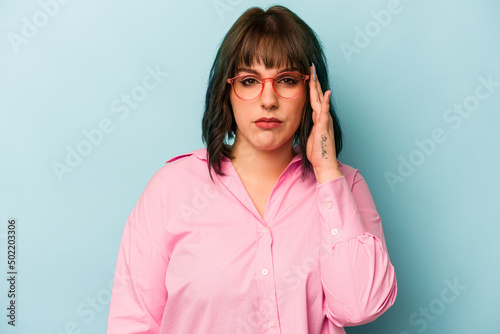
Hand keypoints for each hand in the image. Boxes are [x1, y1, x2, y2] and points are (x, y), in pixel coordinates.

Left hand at [306, 64, 342, 182]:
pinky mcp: (324, 126)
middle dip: (313, 80)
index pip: (313, 98)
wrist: (323, 164)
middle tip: (310, 66)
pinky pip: (324, 112)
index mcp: (318, 117)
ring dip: (317, 86)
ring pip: (320, 99)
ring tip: (315, 73)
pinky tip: (325, 92)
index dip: (310, 86)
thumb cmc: (316, 151)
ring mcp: (324, 120)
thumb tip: (298, 119)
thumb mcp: (308, 134)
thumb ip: (307, 124)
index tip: (306, 73)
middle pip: (317, 95)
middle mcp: (322, 116)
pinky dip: (325, 101)